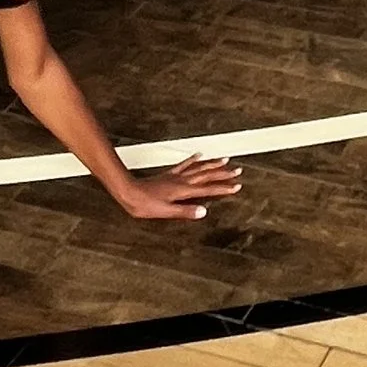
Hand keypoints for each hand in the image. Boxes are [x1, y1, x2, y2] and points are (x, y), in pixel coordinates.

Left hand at [117, 153, 242, 221]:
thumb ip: (186, 211)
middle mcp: (182, 181)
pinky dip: (193, 160)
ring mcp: (176, 176)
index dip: (224, 188)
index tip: (237, 186)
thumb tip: (204, 211)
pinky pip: (185, 165)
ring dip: (213, 164)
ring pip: (199, 168)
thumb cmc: (145, 204)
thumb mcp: (166, 211)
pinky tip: (199, 155)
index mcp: (184, 191)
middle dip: (223, 174)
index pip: (208, 189)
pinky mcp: (169, 175)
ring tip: (224, 159)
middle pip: (207, 175)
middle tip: (237, 170)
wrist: (129, 192)